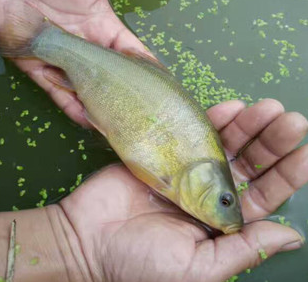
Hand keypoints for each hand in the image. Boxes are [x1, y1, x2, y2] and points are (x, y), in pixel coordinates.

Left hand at [0, 0, 167, 126]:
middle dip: (124, 91)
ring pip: (85, 87)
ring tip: (120, 123)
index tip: (159, 83)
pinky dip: (73, 106)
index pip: (127, 50)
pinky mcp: (36, 65)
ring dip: (101, 105)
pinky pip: (57, 92)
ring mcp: (60, 57)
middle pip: (108, 74)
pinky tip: (91, 121)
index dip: (143, 66)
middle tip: (143, 111)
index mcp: (98, 22)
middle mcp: (82, 43)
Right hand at [60, 99, 307, 281]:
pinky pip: (195, 132)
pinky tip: (232, 108)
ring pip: (226, 144)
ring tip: (268, 108)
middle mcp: (211, 191)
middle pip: (250, 163)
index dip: (286, 174)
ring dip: (249, 126)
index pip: (264, 195)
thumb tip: (292, 237)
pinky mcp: (166, 152)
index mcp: (223, 220)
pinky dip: (214, 120)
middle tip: (292, 120)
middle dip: (272, 142)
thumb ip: (243, 250)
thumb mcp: (197, 269)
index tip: (306, 152)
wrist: (88, 239)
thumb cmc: (139, 263)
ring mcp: (188, 168)